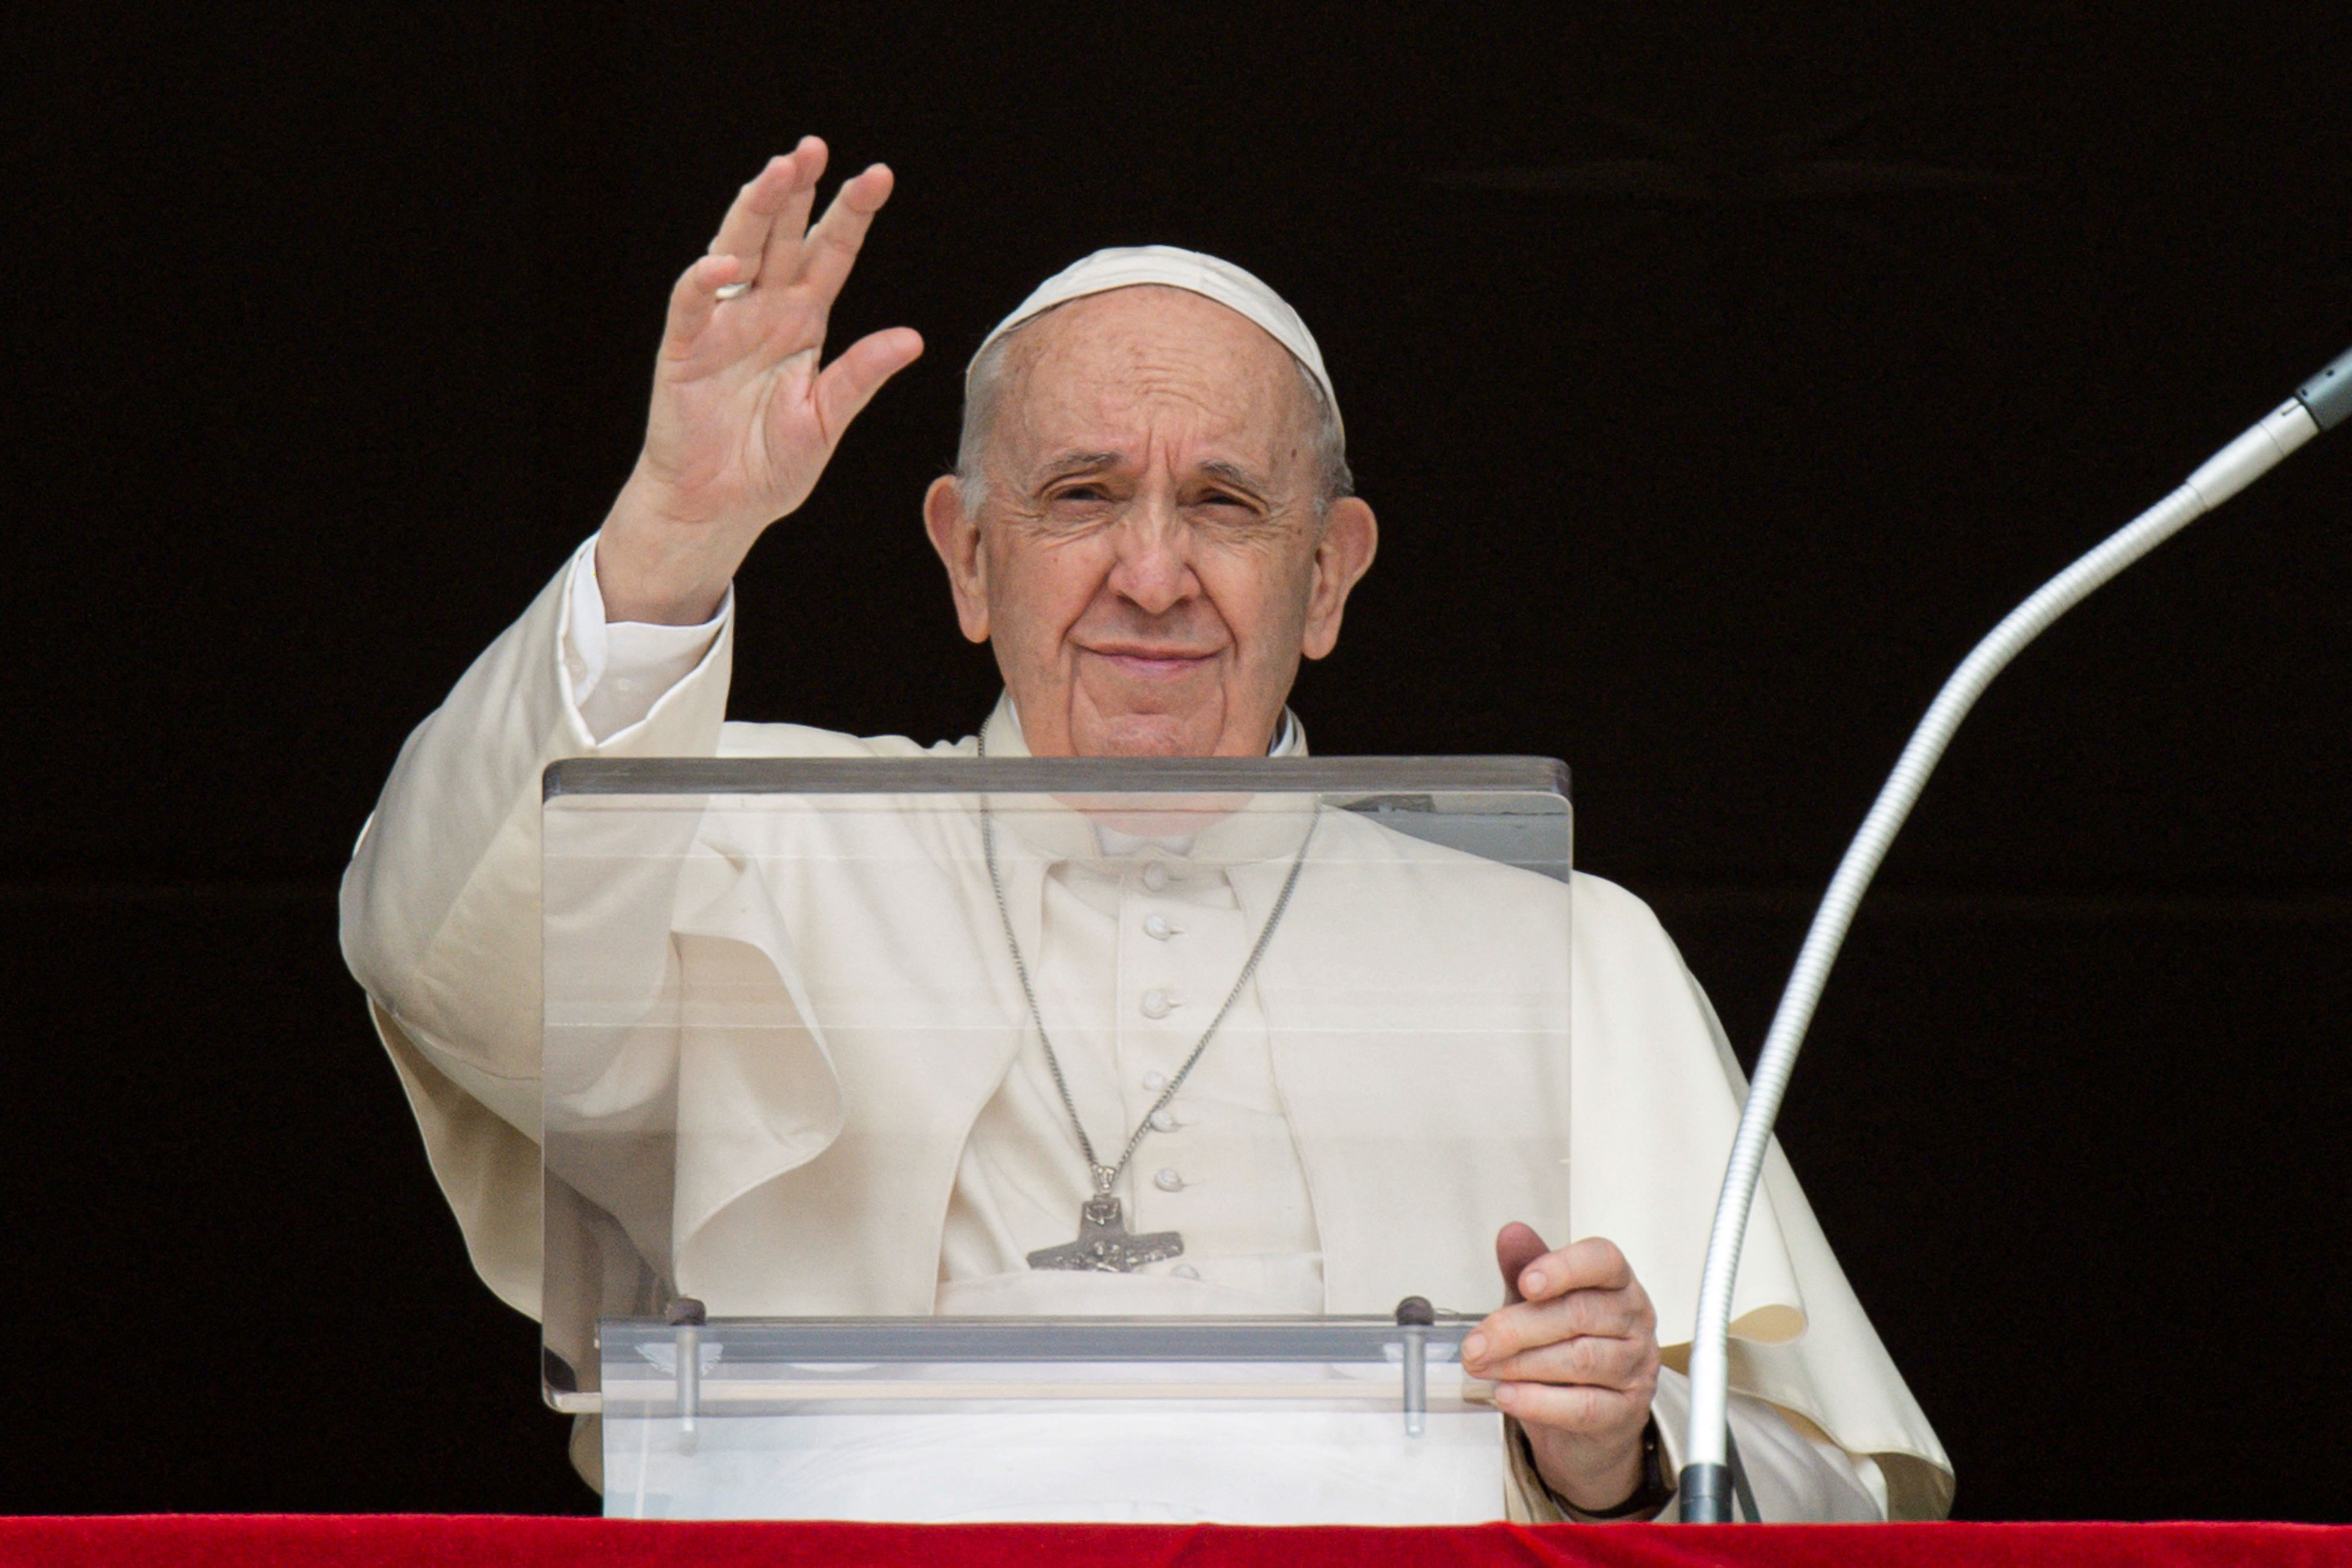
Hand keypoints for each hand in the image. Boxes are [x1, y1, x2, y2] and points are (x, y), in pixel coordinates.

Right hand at [598, 137, 924, 622]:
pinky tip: (726, 263)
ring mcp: (722, 325)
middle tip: (814, 148)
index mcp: (804, 322)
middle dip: (797, 192)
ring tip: (777, 172)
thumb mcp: (826, 419)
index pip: (831, 254)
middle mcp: (764, 311)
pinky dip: (706, 282)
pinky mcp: (684, 349)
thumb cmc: (771, 466)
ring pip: (737, 250)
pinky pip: (692, 305)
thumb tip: (912, 338)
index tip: (878, 176)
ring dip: (754, 211)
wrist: (718, 509)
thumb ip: (861, 376)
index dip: (851, 215)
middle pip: (782, 236)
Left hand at [1461, 1223, 1662, 1515]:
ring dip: (1521, 1364)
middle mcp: (1635, 1320)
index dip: (1563, 1268)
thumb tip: (1511, 1234)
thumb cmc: (1565, 1347)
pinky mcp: (1627, 1412)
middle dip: (1516, 1328)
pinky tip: (1507, 1395)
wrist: (1587, 1421)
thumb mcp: (1541, 1302)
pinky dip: (1538, 1402)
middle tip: (1474, 1344)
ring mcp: (1636, 1367)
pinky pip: (1583, 1407)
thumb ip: (1526, 1267)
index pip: (1602, 1260)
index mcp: (1617, 1282)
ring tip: (1482, 1367)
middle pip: (1579, 1314)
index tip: (1525, 1282)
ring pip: (1580, 1359)